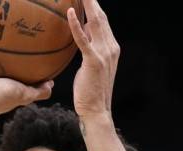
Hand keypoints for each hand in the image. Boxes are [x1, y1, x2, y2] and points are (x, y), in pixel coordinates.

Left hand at [67, 0, 118, 118]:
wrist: (96, 109)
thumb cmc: (90, 88)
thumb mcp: (90, 64)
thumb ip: (89, 46)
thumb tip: (82, 29)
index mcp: (111, 47)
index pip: (103, 21)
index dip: (95, 6)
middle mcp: (111, 47)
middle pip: (101, 17)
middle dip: (92, 0)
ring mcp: (104, 53)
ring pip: (95, 23)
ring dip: (88, 4)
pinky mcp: (93, 61)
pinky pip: (83, 39)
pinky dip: (77, 24)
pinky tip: (71, 12)